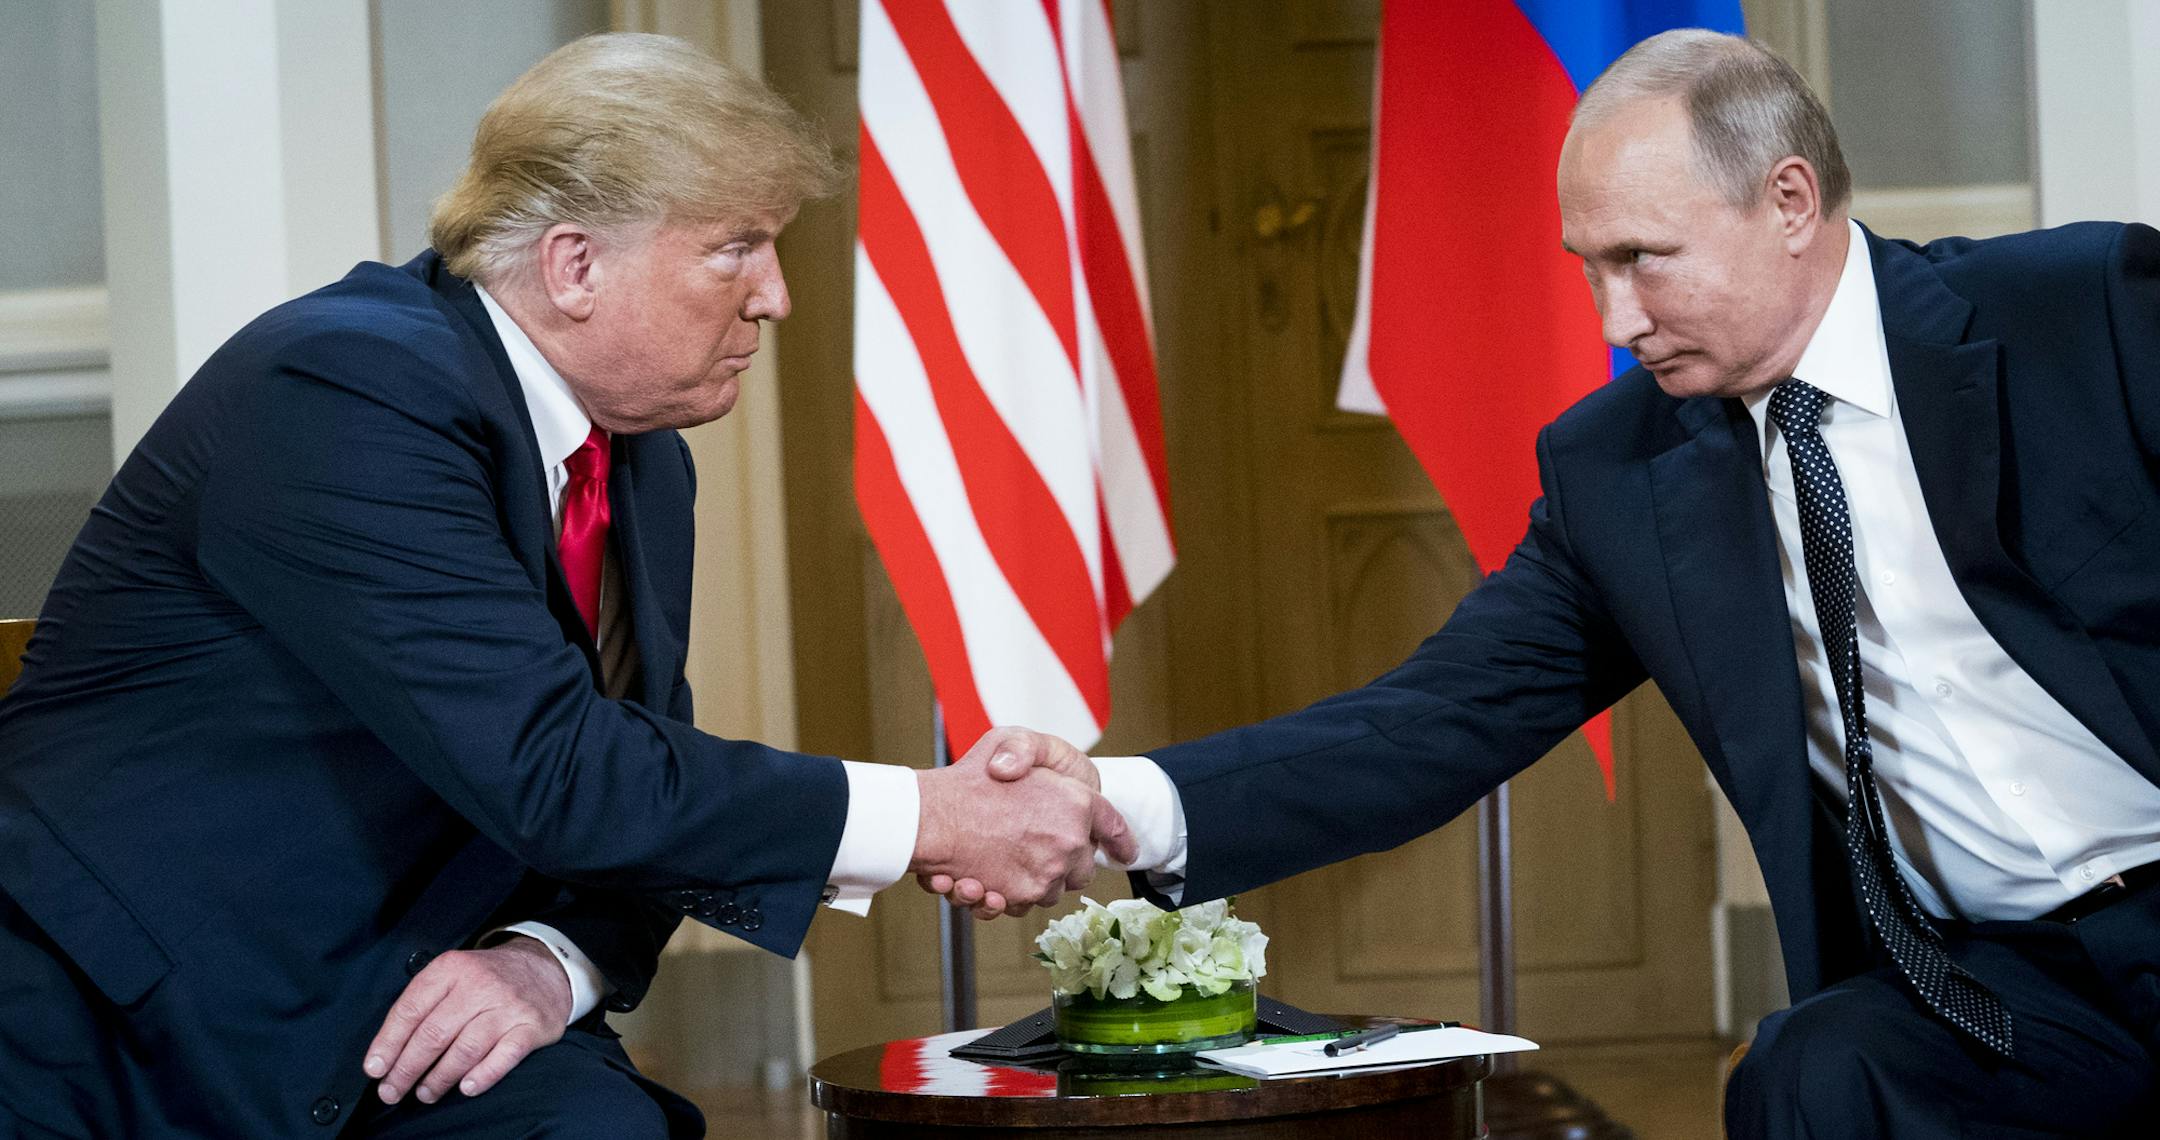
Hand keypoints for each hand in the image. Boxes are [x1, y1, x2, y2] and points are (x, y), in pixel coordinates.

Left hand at [362, 937, 570, 1104]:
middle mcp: (480, 984)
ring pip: (465, 1050)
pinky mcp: (532, 1026)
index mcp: (452, 968)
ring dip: (439, 1079)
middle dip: (407, 1069)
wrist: (545, 969)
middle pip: (434, 1034)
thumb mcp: (454, 974)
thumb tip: (388, 1052)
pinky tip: (465, 1088)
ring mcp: (508, 1006)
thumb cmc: (488, 980)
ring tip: (425, 1094)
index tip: (375, 1069)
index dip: (388, 1043)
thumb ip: (424, 1003)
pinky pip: (504, 1057)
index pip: (411, 1009)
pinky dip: (482, 1076)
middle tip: (392, 1091)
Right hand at [911, 744, 1134, 920]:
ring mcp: (1047, 872)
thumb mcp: (1008, 738)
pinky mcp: (1022, 896)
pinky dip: (1009, 897)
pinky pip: (1026, 904)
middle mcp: (1070, 841)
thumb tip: (1044, 778)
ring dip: (1037, 880)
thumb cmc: (967, 777)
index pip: (1113, 825)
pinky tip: (986, 883)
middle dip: (1068, 862)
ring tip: (1006, 862)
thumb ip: (1033, 751)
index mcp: (1077, 802)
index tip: (1125, 850)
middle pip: (1084, 867)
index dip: (1120, 839)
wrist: (928, 816)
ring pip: (1055, 889)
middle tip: (1040, 847)